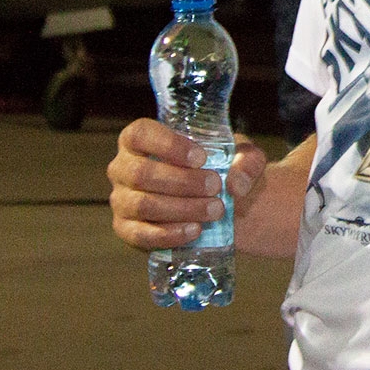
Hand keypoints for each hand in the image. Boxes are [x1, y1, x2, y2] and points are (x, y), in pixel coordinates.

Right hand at [107, 117, 266, 249]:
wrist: (216, 202)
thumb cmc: (219, 168)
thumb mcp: (240, 155)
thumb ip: (248, 160)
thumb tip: (236, 183)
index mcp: (139, 140)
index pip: (140, 134)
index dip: (168, 145)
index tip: (201, 157)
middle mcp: (123, 168)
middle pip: (142, 173)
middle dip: (182, 182)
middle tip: (215, 187)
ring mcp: (121, 200)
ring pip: (143, 204)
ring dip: (181, 208)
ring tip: (215, 210)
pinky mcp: (126, 230)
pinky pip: (141, 234)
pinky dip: (169, 234)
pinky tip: (195, 230)